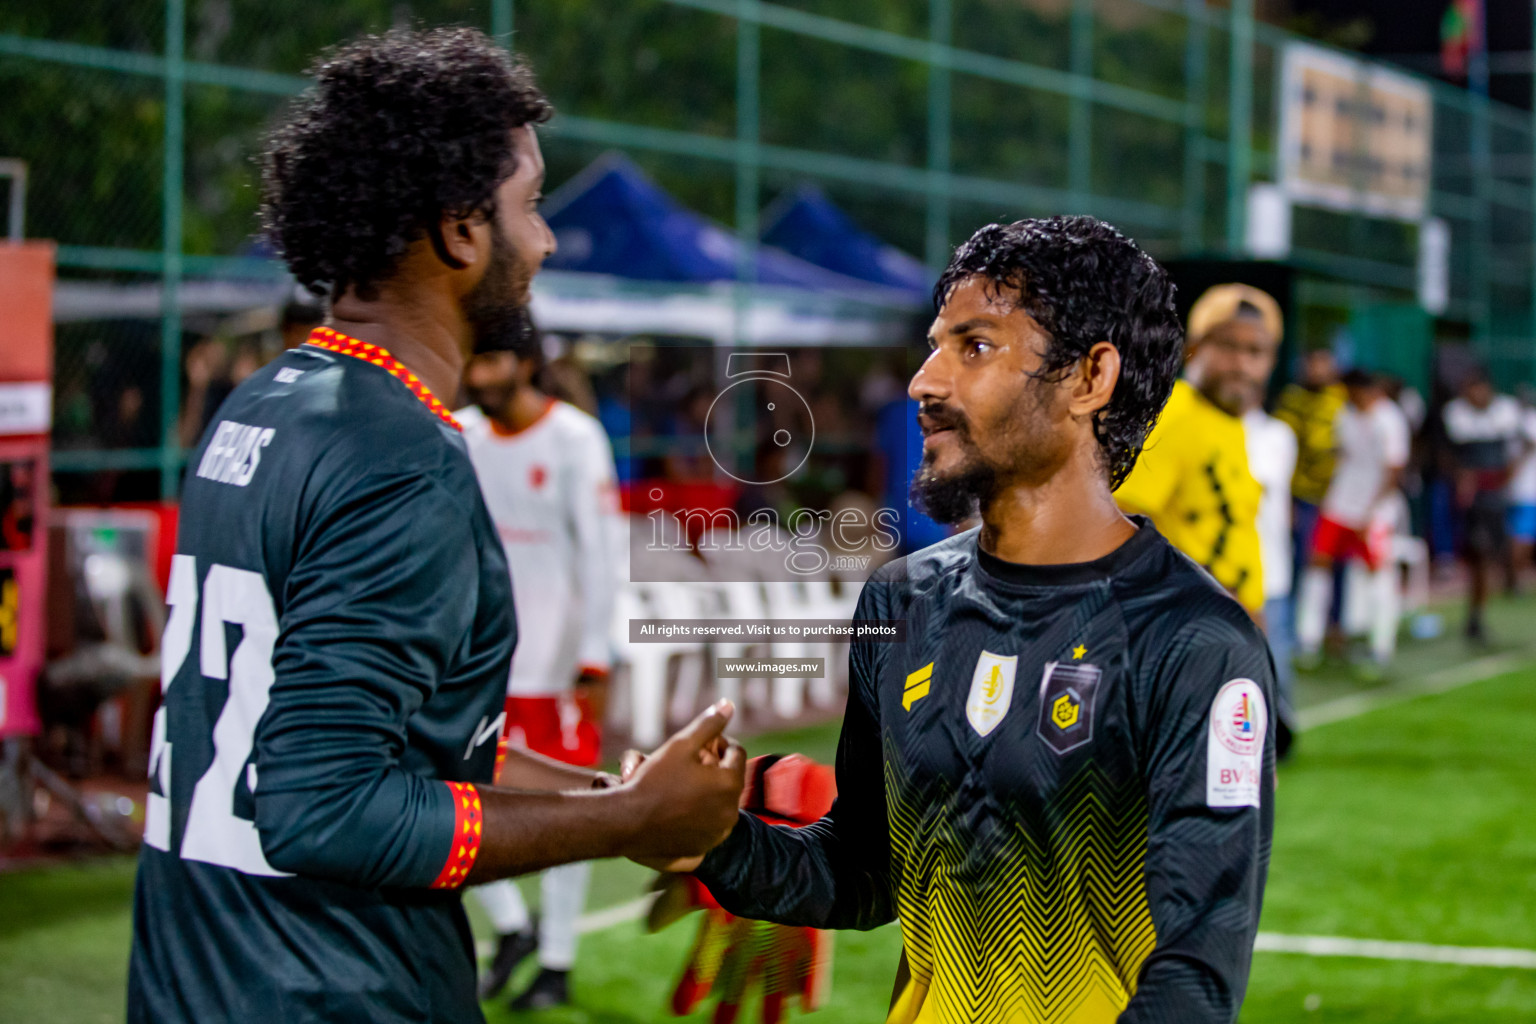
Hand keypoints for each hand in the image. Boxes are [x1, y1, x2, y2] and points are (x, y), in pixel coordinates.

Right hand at [619, 700, 745, 864]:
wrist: (627, 822)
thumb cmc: (653, 780)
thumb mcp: (680, 745)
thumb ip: (708, 724)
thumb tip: (729, 704)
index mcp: (729, 783)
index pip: (737, 754)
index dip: (721, 742)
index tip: (704, 742)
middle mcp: (730, 811)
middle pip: (730, 780)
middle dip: (715, 768)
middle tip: (691, 762)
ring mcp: (718, 832)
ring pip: (720, 803)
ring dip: (709, 791)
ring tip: (684, 783)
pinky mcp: (704, 847)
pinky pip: (709, 824)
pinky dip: (700, 814)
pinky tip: (679, 806)